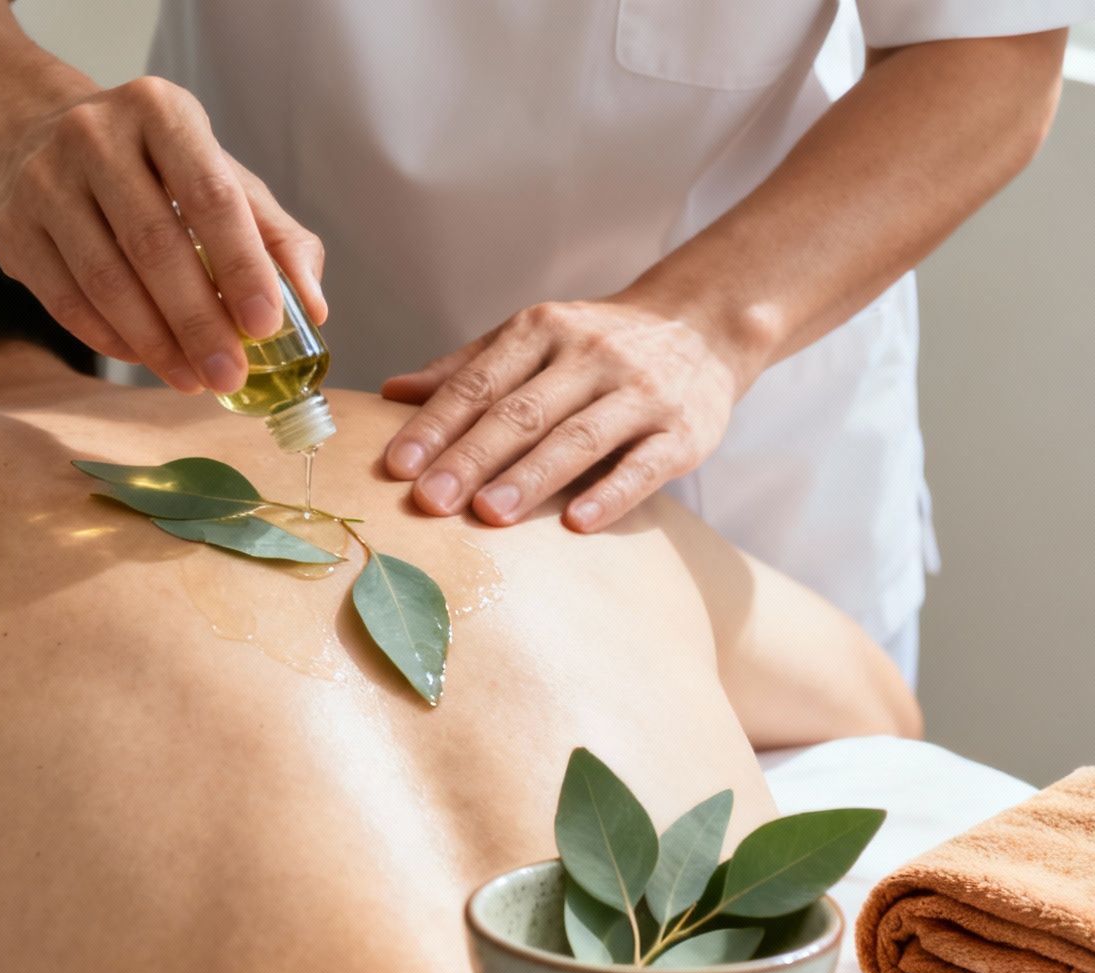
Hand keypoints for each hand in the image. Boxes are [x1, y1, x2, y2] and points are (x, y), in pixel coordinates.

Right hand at [0, 77, 325, 394]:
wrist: (32, 137)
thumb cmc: (149, 167)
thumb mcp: (217, 176)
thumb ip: (273, 235)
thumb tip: (311, 307)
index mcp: (160, 110)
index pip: (210, 195)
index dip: (240, 265)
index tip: (266, 325)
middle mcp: (94, 134)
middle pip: (154, 245)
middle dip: (198, 321)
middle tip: (230, 373)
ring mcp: (42, 179)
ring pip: (105, 280)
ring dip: (156, 343)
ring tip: (194, 379)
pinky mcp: (9, 228)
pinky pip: (65, 301)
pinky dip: (112, 340)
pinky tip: (148, 360)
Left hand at [381, 297, 745, 531]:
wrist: (703, 325)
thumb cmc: (597, 343)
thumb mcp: (533, 338)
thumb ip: (466, 368)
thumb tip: (390, 393)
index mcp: (542, 331)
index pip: (479, 382)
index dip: (436, 424)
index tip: (398, 466)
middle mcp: (589, 356)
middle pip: (521, 412)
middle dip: (471, 457)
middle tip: (429, 500)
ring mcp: (638, 394)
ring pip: (576, 438)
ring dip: (530, 478)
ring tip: (486, 515)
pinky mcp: (682, 432)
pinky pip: (642, 466)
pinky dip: (610, 494)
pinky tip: (576, 525)